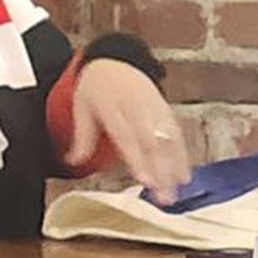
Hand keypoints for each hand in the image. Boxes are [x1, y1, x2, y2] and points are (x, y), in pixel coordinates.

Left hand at [69, 60, 191, 203]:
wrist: (116, 61)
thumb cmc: (96, 88)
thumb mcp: (82, 108)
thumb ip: (82, 136)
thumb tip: (72, 161)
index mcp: (114, 107)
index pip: (127, 137)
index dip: (138, 159)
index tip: (145, 180)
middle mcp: (137, 109)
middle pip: (152, 143)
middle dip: (161, 171)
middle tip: (164, 197)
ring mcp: (155, 109)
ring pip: (168, 140)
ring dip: (175, 167)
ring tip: (176, 191)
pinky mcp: (166, 111)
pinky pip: (177, 134)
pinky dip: (183, 154)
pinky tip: (184, 175)